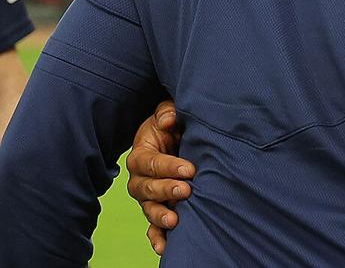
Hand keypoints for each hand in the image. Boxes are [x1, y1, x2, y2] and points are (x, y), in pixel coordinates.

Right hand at [126, 99, 194, 255]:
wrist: (175, 137)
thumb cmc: (171, 124)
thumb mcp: (168, 112)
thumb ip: (168, 112)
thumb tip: (168, 120)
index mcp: (141, 154)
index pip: (149, 163)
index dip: (168, 167)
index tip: (189, 170)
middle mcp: (140, 178)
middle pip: (146, 189)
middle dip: (165, 191)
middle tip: (186, 191)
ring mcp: (148, 196)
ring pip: (148, 209)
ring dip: (160, 216)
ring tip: (175, 221)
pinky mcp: (158, 207)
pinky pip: (152, 226)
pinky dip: (157, 237)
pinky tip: (165, 247)